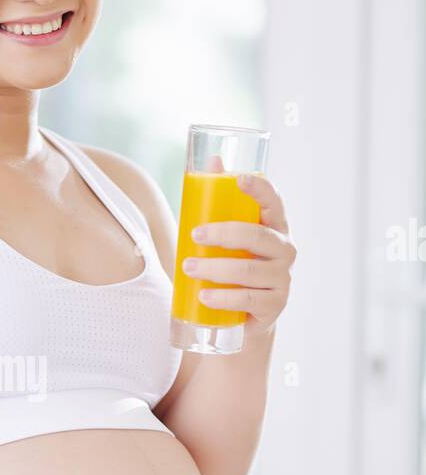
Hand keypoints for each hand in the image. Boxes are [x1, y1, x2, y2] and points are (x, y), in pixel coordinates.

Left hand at [182, 159, 296, 339]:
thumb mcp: (227, 236)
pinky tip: (204, 295)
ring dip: (215, 268)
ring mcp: (283, 279)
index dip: (260, 189)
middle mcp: (285, 250)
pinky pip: (248, 299)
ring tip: (188, 268)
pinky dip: (223, 297)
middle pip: (257, 237)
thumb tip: (213, 160)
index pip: (274, 203)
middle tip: (194, 234)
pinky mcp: (275, 305)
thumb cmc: (234, 265)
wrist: (244, 314)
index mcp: (275, 227)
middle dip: (224, 234)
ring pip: (248, 270)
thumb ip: (220, 202)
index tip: (240, 179)